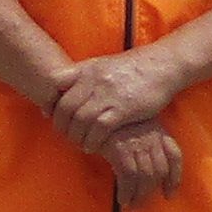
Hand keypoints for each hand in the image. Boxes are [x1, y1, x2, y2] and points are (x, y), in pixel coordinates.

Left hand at [47, 48, 182, 151]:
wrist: (162, 65)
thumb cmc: (129, 69)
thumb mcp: (100, 65)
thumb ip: (78, 77)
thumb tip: (53, 94)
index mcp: (86, 69)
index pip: (54, 84)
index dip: (49, 103)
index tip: (50, 116)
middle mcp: (93, 80)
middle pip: (65, 108)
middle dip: (61, 126)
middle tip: (66, 136)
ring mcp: (108, 94)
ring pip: (80, 121)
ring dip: (76, 137)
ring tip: (80, 144)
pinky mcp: (123, 108)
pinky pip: (99, 129)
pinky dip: (92, 141)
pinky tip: (93, 146)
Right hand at [108, 125, 183, 206]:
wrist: (89, 112)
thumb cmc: (109, 123)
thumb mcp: (132, 127)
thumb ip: (143, 143)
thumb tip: (147, 171)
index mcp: (157, 130)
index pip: (174, 156)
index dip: (174, 178)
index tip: (169, 195)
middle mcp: (150, 136)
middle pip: (159, 170)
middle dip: (151, 191)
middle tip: (141, 204)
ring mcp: (136, 143)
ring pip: (146, 176)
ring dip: (140, 195)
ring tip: (131, 206)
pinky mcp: (120, 148)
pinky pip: (128, 176)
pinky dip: (127, 191)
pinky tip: (122, 199)